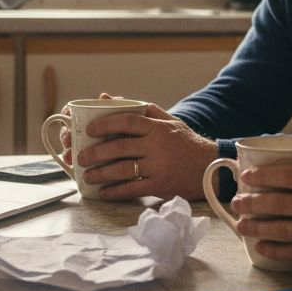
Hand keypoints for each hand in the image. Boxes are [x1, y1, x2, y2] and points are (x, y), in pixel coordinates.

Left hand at [75, 100, 217, 200]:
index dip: (105, 124)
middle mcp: (157, 146)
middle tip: (80, 157)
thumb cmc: (184, 143)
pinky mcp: (160, 186)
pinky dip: (115, 191)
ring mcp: (158, 167)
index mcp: (158, 128)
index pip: (127, 121)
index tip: (89, 130)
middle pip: (120, 147)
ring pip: (123, 170)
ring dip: (101, 174)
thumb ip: (140, 110)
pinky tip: (103, 192)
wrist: (210, 168)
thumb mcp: (168, 121)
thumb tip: (106, 98)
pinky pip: (132, 189)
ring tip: (87, 176)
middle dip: (96, 153)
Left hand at [231, 152, 291, 272]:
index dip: (264, 175)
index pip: (290, 176)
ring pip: (282, 228)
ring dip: (257, 226)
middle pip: (279, 202)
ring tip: (240, 225)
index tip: (247, 176)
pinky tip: (261, 247)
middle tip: (236, 201)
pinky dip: (276, 250)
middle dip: (252, 202)